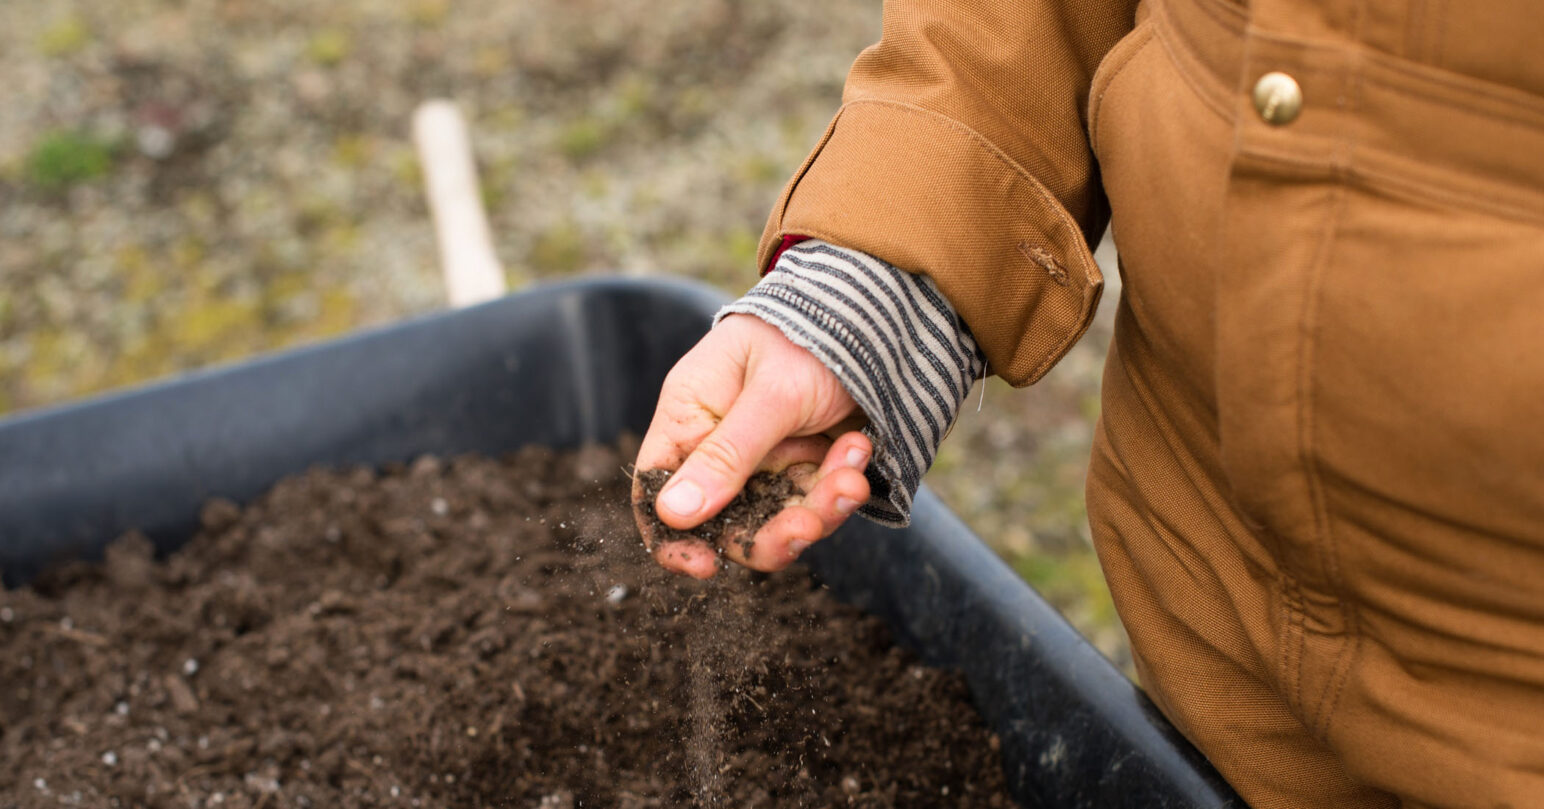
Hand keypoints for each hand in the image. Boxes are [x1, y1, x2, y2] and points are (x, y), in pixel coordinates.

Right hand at [632, 314, 871, 577]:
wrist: (874, 313)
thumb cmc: (807, 335)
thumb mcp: (771, 395)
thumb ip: (727, 454)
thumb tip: (672, 515)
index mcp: (690, 414)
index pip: (657, 486)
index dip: (672, 535)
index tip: (705, 567)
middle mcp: (721, 442)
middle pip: (726, 519)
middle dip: (771, 531)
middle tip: (808, 525)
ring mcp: (766, 457)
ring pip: (778, 516)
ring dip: (819, 507)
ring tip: (853, 479)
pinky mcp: (806, 463)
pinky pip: (816, 499)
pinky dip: (842, 483)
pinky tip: (859, 449)